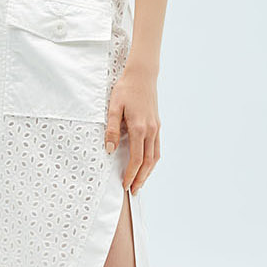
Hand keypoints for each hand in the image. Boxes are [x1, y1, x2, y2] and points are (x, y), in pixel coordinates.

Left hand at [104, 63, 160, 192]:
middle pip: (148, 162)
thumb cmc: (126, 89)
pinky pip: (157, 147)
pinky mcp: (157, 125)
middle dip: (141, 178)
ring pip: (155, 156)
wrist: (142, 75)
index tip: (125, 184)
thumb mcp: (113, 107)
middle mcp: (151, 130)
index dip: (131, 174)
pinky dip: (153, 160)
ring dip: (148, 172)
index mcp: (139, 127)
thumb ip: (111, 129)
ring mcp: (156, 128)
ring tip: (140, 182)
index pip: (136, 158)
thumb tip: (109, 149)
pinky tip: (147, 165)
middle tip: (133, 191)